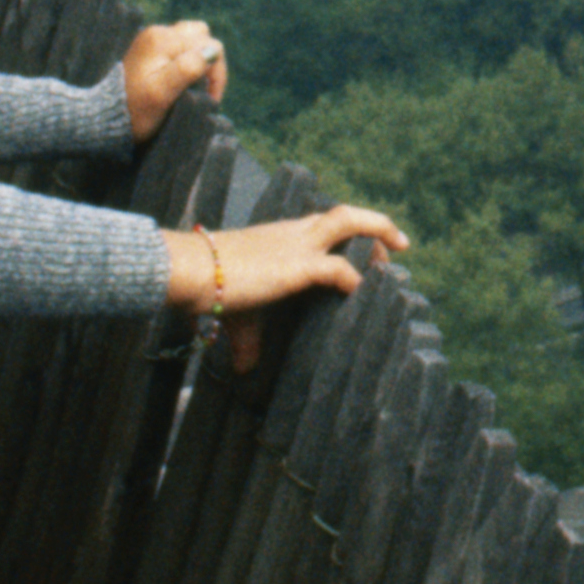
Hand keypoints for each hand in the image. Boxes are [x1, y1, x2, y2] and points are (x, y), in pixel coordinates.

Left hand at [119, 20, 227, 132]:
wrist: (106, 117)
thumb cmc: (136, 110)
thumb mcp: (163, 94)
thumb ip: (188, 68)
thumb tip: (212, 51)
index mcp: (163, 40)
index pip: (209, 45)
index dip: (216, 73)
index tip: (210, 99)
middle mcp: (158, 32)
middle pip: (203, 37)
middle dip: (210, 63)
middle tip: (205, 91)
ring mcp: (153, 38)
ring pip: (193, 38)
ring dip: (200, 59)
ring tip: (195, 84)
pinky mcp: (151, 48)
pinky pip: (181, 45)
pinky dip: (188, 60)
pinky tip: (183, 80)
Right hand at [188, 201, 407, 371]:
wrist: (189, 269)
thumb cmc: (205, 283)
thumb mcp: (234, 309)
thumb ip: (245, 338)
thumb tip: (244, 367)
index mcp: (281, 235)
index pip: (323, 224)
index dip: (347, 235)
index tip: (363, 253)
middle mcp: (293, 233)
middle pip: (344, 217)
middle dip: (373, 229)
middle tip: (393, 252)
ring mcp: (298, 245)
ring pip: (350, 223)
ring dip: (377, 237)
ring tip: (394, 262)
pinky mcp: (299, 266)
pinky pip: (340, 268)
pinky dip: (357, 280)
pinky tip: (365, 295)